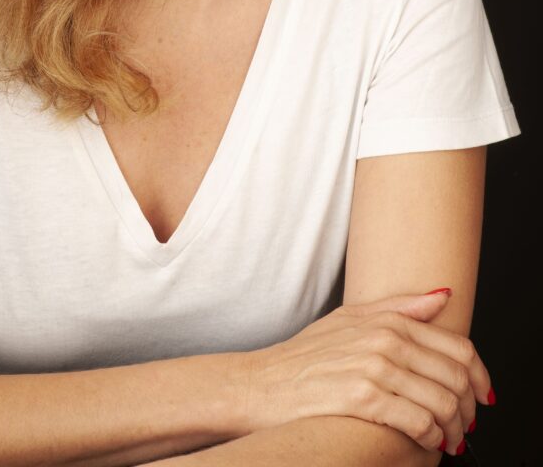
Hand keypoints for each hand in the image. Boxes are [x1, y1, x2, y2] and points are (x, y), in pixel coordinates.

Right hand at [241, 290, 491, 455]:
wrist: (261, 383)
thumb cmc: (303, 356)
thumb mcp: (349, 319)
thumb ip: (398, 307)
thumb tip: (442, 296)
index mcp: (387, 321)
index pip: (458, 346)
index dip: (480, 376)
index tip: (481, 396)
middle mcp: (385, 339)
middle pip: (455, 375)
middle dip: (469, 408)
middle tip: (466, 426)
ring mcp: (374, 366)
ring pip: (441, 401)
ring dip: (453, 428)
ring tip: (448, 441)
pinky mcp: (362, 397)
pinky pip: (417, 421)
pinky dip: (430, 438)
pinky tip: (426, 444)